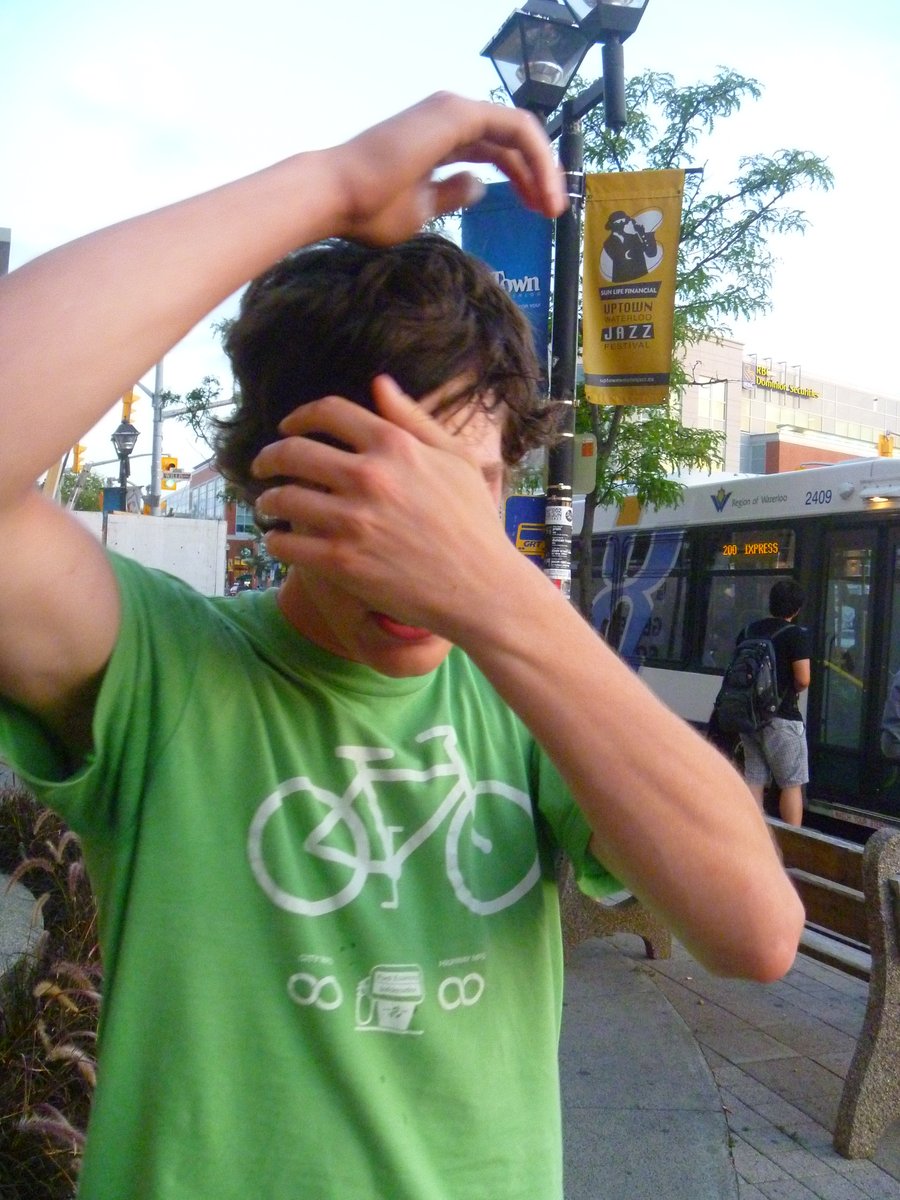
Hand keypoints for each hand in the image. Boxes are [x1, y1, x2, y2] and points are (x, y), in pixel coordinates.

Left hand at [251, 376, 523, 638]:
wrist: (482, 588)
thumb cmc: (474, 522)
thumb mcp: (456, 459)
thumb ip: (414, 419)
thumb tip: (379, 383)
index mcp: (395, 445)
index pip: (328, 413)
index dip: (298, 417)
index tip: (287, 428)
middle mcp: (369, 477)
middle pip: (294, 451)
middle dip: (269, 457)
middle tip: (262, 467)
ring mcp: (353, 520)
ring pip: (284, 498)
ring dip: (268, 499)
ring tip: (268, 505)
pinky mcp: (342, 562)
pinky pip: (288, 543)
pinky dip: (276, 540)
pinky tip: (279, 540)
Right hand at [326, 92, 566, 245]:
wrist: (339, 197)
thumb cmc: (368, 209)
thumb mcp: (422, 209)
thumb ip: (452, 194)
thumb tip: (479, 188)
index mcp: (441, 139)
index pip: (496, 153)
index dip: (523, 179)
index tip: (538, 213)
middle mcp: (450, 118)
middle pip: (512, 143)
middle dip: (539, 176)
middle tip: (553, 212)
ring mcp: (454, 111)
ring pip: (519, 132)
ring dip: (543, 168)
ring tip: (553, 206)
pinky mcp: (458, 114)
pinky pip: (515, 128)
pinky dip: (537, 156)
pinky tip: (544, 187)